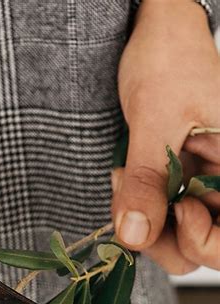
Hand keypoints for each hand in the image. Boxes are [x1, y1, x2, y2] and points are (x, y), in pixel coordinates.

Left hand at [112, 0, 219, 273]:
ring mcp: (201, 187)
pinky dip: (133, 207)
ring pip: (174, 239)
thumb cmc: (170, 57)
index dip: (202, 240)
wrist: (155, 33)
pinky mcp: (176, 185)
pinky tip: (122, 176)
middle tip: (135, 202)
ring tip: (122, 180)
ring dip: (140, 221)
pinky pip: (155, 217)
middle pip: (201, 249)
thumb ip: (146, 180)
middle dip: (160, 236)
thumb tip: (134, 236)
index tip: (177, 210)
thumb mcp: (156, 118)